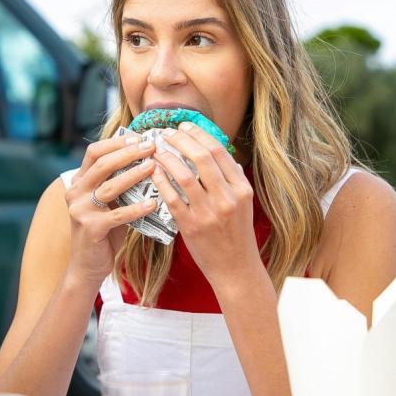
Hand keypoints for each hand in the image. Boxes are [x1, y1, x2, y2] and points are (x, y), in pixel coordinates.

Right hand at [65, 133, 156, 287]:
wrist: (87, 266)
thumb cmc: (104, 232)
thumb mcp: (109, 203)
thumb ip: (120, 184)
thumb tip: (150, 162)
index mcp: (79, 182)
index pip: (94, 152)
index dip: (116, 143)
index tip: (138, 137)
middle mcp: (75, 192)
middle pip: (102, 164)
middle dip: (128, 153)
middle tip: (150, 147)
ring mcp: (80, 210)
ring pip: (109, 187)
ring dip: (133, 175)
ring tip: (153, 167)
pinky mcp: (90, 228)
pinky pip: (117, 215)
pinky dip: (136, 208)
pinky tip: (153, 204)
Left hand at [151, 122, 259, 286]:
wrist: (236, 269)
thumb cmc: (236, 235)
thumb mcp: (242, 204)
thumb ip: (231, 180)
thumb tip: (216, 153)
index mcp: (241, 188)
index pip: (219, 151)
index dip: (199, 134)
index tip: (184, 125)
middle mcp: (228, 198)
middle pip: (202, 157)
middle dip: (181, 140)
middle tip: (166, 132)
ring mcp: (209, 213)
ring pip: (184, 175)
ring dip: (167, 158)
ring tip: (156, 150)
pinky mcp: (191, 227)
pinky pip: (172, 198)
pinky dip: (161, 181)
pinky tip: (153, 172)